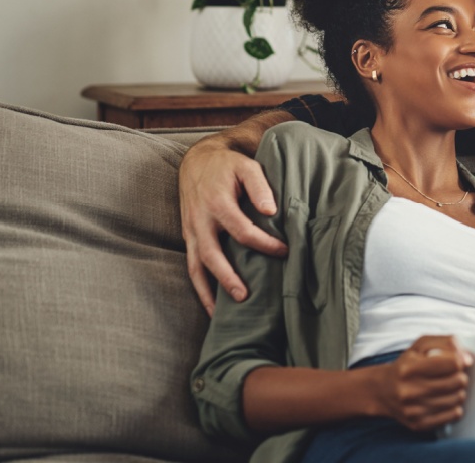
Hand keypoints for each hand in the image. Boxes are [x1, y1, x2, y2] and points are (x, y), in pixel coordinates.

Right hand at [179, 137, 286, 313]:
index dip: (264, 243)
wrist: (197, 161)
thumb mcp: (246, 167)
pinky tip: (212, 307)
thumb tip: (270, 211)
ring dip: (207, 291)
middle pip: (211, 254)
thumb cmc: (228, 166)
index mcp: (217, 203)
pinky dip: (199, 288)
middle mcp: (200, 221)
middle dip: (227, 277)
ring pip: (195, 266)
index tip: (285, 251)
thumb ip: (259, 186)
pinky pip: (191, 266)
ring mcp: (191, 232)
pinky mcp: (188, 238)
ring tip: (221, 314)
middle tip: (245, 296)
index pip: (242, 230)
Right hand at [375, 336, 471, 431]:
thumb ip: (446, 343)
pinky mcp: (419, 424)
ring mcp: (414, 409)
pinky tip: (446, 400)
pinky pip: (453, 415)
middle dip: (460, 376)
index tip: (459, 362)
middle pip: (458, 381)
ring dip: (458, 391)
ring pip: (457, 398)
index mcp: (409, 368)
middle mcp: (410, 390)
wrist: (382, 391)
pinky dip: (455, 406)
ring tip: (449, 387)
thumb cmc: (406, 365)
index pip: (452, 363)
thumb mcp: (420, 346)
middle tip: (454, 375)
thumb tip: (467, 358)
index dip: (461, 361)